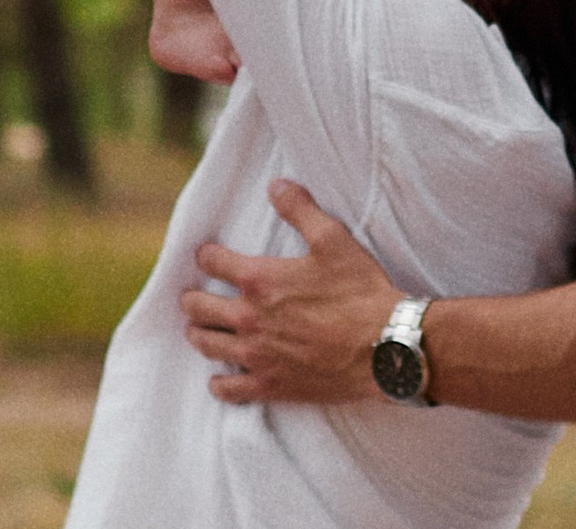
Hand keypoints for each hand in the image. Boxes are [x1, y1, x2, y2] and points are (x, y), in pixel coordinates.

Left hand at [181, 179, 393, 405]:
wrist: (382, 347)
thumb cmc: (359, 290)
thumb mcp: (333, 238)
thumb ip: (300, 209)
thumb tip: (276, 186)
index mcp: (259, 279)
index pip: (213, 262)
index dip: (206, 255)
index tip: (205, 254)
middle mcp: (248, 318)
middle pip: (199, 307)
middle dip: (192, 298)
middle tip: (192, 295)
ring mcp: (256, 356)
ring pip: (207, 345)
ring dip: (199, 333)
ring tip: (200, 329)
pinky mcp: (269, 386)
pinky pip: (227, 389)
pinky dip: (219, 382)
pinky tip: (220, 377)